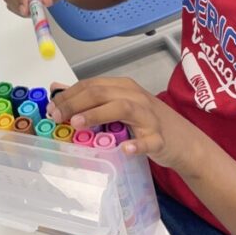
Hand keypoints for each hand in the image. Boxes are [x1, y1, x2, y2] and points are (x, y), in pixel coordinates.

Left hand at [47, 77, 202, 172]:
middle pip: (102, 92)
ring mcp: (149, 117)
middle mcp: (135, 97)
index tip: (51, 108)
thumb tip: (56, 90)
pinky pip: (149, 140)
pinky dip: (136, 144)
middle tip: (57, 117)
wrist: (184, 141)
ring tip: (77, 124)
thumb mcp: (118, 105)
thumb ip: (90, 98)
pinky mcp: (160, 139)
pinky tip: (124, 149)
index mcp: (123, 87)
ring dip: (97, 114)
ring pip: (122, 108)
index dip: (69, 94)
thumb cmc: (146, 122)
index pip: (91, 84)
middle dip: (75, 102)